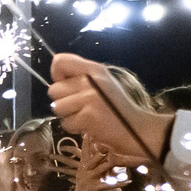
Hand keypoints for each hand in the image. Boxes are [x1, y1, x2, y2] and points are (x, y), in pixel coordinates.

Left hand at [49, 52, 173, 168]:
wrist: (137, 129)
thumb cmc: (117, 107)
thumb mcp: (102, 84)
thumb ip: (80, 78)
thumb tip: (56, 80)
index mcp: (94, 69)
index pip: (60, 61)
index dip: (57, 75)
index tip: (67, 85)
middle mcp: (90, 81)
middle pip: (53, 89)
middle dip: (63, 101)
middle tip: (81, 106)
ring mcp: (89, 98)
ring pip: (57, 107)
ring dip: (68, 116)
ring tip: (86, 116)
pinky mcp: (87, 116)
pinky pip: (65, 123)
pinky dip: (75, 128)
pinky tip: (89, 125)